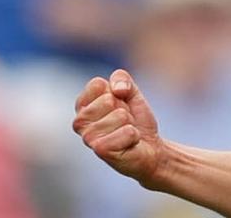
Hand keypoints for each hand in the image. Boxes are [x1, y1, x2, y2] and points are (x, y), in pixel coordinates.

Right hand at [72, 69, 163, 184]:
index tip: (120, 103)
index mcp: (83, 106)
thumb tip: (117, 90)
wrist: (150, 149)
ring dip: (130, 124)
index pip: (97, 84)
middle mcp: (80, 122)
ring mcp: (88, 137)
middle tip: (125, 121)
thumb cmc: (136, 120)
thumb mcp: (131, 92)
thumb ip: (121, 79)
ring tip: (126, 132)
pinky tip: (129, 143)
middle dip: (125, 108)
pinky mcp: (101, 151)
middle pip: (108, 100)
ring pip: (120, 116)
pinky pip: (127, 132)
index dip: (116, 91)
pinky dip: (134, 136)